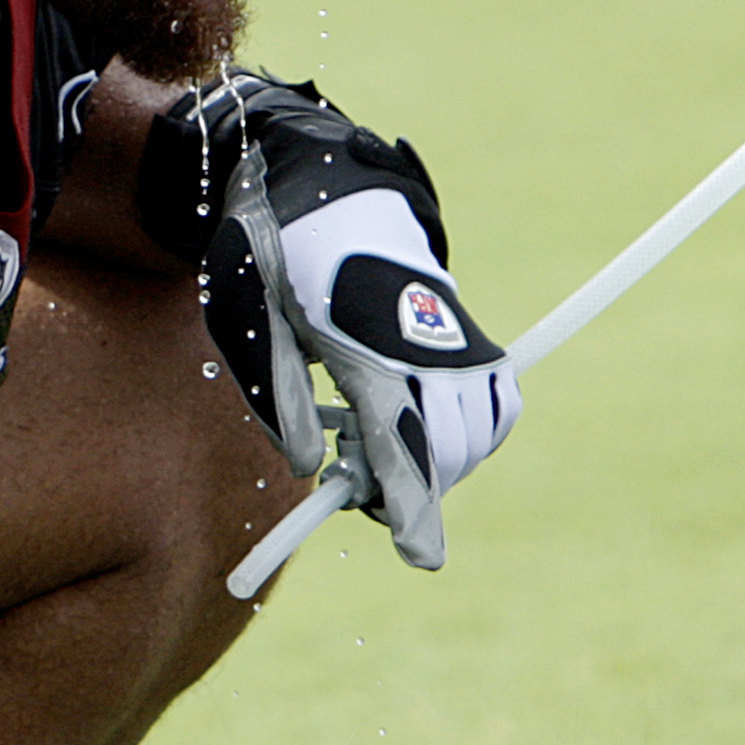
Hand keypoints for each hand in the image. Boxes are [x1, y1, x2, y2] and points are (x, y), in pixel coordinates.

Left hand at [138, 75, 517, 569]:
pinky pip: (494, 402)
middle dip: (413, 490)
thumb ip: (277, 397)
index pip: (403, 443)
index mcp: (365, 342)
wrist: (325, 186)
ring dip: (439, 464)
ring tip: (374, 451)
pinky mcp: (467, 331)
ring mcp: (454, 335)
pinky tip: (417, 429)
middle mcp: (425, 342)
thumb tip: (308, 469)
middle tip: (355, 489)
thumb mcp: (250, 319)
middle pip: (447, 450)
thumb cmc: (275, 252)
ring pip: (477, 432)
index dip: (414, 506)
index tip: (423, 559)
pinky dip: (468, 433)